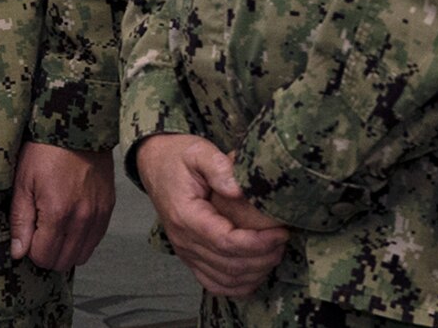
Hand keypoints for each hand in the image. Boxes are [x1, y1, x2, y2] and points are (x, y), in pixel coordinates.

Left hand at [8, 143, 113, 270]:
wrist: (76, 127)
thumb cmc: (44, 150)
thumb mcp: (23, 182)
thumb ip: (20, 220)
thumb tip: (18, 252)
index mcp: (58, 213)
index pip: (44, 257)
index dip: (31, 250)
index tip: (27, 234)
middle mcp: (82, 219)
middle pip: (64, 261)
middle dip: (47, 253)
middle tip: (38, 232)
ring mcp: (98, 215)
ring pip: (81, 255)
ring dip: (65, 249)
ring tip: (54, 227)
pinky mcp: (108, 209)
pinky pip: (96, 240)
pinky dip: (81, 239)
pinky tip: (70, 222)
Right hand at [133, 134, 287, 297]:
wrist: (154, 164)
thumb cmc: (177, 156)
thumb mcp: (197, 151)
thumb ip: (219, 167)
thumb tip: (241, 189)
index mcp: (185, 215)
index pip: (226, 242)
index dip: (258, 243)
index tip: (281, 232)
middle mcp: (183, 240)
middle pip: (230, 265)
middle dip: (263, 258)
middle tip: (283, 240)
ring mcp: (185, 252)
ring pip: (226, 280)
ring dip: (255, 272)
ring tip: (274, 252)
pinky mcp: (189, 257)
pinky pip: (214, 284)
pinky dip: (238, 285)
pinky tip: (255, 272)